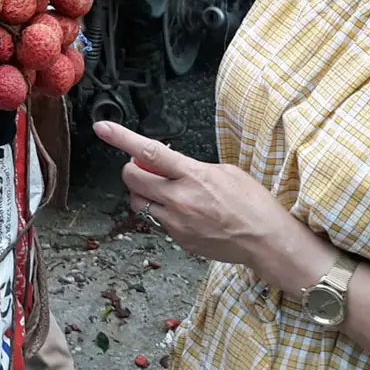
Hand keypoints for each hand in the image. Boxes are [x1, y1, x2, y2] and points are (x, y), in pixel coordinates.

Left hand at [93, 121, 335, 289]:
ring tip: (166, 192)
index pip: (150, 152)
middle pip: (132, 179)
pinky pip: (157, 221)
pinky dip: (162, 212)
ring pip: (138, 203)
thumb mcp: (225, 171)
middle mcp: (180, 199)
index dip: (122, 138)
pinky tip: (185, 212)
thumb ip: (192, 166)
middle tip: (144, 168)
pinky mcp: (179, 240)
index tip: (103, 128)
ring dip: (144, 193)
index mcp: (193, 175)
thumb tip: (169, 164)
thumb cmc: (252, 203)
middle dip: (132, 170)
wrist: (266, 241)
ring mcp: (177, 222)